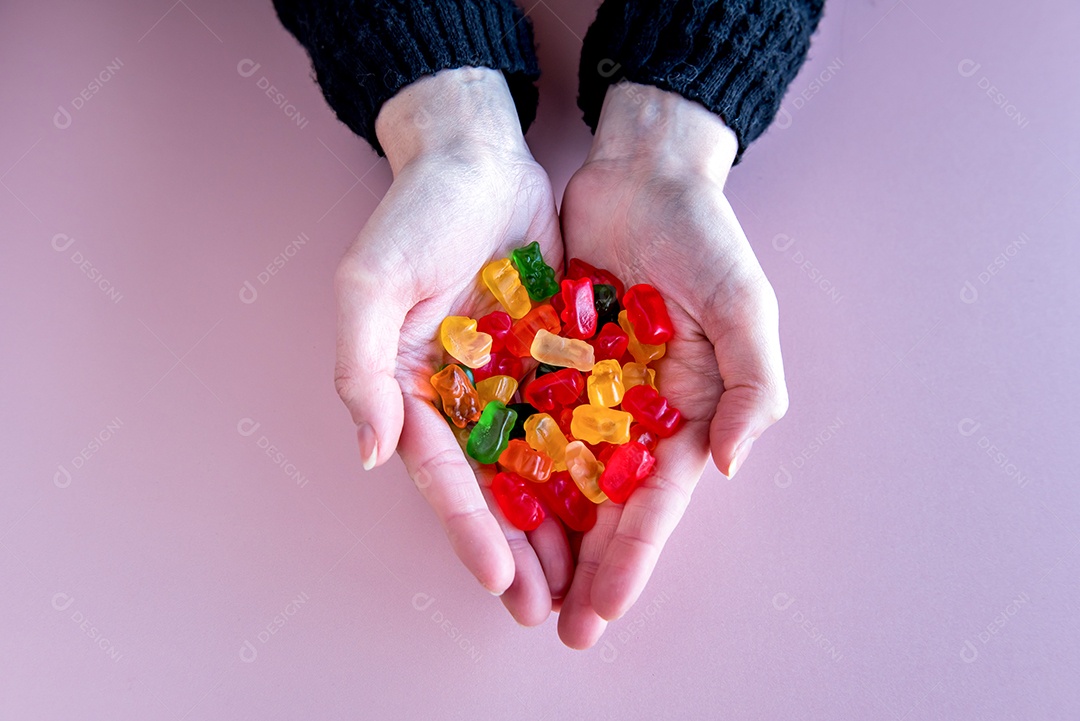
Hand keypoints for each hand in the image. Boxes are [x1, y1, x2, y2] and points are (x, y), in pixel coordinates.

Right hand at [334, 68, 569, 624]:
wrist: (477, 158)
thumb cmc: (415, 214)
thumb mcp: (370, 281)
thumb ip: (361, 367)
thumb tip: (371, 456)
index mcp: (413, 389)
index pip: (443, 475)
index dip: (469, 529)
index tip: (500, 579)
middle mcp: (463, 396)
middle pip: (492, 487)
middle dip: (518, 549)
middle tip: (546, 608)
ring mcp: (511, 380)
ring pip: (539, 466)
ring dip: (558, 523)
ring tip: (584, 579)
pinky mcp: (554, 356)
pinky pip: (574, 417)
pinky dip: (592, 461)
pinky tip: (616, 502)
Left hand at [557, 83, 788, 647]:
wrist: (641, 173)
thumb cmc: (703, 234)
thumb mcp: (743, 302)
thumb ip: (750, 383)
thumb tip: (727, 469)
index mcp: (686, 409)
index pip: (658, 498)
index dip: (633, 556)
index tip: (605, 609)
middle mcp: (634, 411)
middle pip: (606, 503)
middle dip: (585, 567)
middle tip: (559, 628)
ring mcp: (587, 389)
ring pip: (560, 475)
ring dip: (542, 534)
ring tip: (517, 589)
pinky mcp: (545, 361)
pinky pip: (523, 420)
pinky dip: (507, 463)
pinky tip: (485, 507)